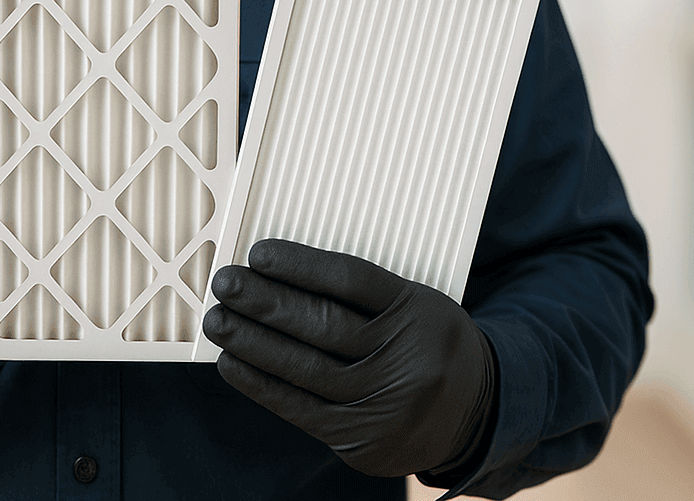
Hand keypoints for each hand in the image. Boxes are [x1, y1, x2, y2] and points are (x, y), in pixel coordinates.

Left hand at [203, 239, 494, 478]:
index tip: (259, 253)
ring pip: (306, 368)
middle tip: (225, 283)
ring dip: (252, 342)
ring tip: (218, 321)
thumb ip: (362, 294)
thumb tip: (279, 275)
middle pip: (323, 324)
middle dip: (265, 302)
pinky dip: (260, 384)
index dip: (301, 266)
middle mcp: (404, 358)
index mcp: (417, 311)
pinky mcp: (362, 440)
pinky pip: (300, 408)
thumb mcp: (415, 305)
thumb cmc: (426, 344)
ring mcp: (383, 404)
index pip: (351, 280)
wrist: (476, 413)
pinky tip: (232, 362)